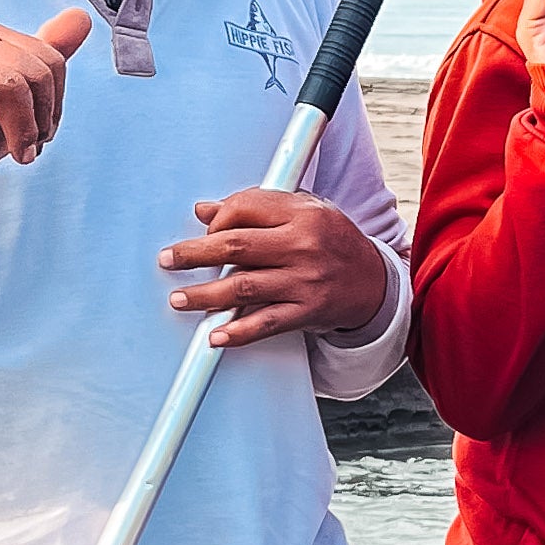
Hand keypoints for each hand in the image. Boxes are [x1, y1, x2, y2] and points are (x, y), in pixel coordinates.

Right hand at [0, 10, 90, 195]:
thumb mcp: (22, 93)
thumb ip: (49, 54)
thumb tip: (82, 16)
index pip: (51, 59)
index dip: (55, 102)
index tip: (40, 129)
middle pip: (39, 72)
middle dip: (41, 119)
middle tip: (26, 144)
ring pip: (16, 85)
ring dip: (23, 130)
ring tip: (15, 149)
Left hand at [159, 189, 391, 347]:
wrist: (375, 283)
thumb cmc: (334, 243)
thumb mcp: (305, 213)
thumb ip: (257, 208)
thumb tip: (204, 210)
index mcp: (302, 214)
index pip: (244, 208)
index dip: (216, 220)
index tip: (201, 232)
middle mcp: (303, 245)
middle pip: (236, 246)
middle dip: (194, 254)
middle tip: (169, 260)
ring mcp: (305, 281)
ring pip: (243, 286)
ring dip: (205, 294)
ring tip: (180, 299)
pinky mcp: (307, 311)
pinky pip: (265, 323)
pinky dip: (238, 332)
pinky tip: (215, 336)